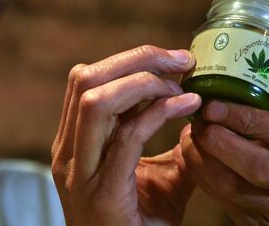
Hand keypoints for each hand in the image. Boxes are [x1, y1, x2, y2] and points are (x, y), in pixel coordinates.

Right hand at [51, 46, 201, 224]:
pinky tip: (188, 106)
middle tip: (183, 60)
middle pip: (85, 79)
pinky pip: (127, 136)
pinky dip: (159, 112)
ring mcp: (79, 171)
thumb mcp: (159, 177)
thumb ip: (170, 144)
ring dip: (144, 81)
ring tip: (183, 84)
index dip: (128, 60)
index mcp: (74, 142)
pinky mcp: (101, 191)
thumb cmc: (141, 223)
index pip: (85, 79)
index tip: (172, 60)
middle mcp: (68, 151)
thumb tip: (199, 113)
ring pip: (94, 100)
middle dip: (137, 59)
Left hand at [181, 68, 268, 224]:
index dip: (249, 120)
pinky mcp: (267, 225)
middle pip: (264, 168)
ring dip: (206, 161)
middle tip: (196, 123)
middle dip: (223, 144)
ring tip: (188, 136)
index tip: (213, 105)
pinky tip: (192, 157)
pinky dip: (204, 178)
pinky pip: (228, 203)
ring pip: (240, 190)